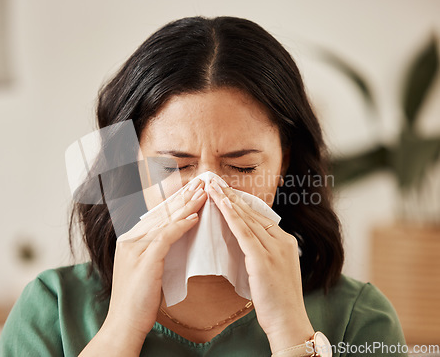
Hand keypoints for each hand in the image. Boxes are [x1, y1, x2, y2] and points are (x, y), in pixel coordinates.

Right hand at [98, 178, 207, 349]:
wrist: (124, 323)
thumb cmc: (138, 301)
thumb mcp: (146, 270)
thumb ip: (155, 252)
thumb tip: (174, 239)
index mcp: (130, 240)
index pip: (157, 216)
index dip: (176, 202)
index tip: (192, 191)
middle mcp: (130, 240)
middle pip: (162, 213)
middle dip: (183, 197)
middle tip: (201, 183)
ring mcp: (135, 248)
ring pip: (165, 220)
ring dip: (187, 205)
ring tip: (203, 194)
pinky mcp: (144, 259)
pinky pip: (166, 236)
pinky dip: (181, 225)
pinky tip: (194, 217)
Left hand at [208, 178, 313, 352]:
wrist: (289, 322)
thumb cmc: (279, 301)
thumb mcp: (275, 271)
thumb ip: (265, 253)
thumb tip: (247, 243)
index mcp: (286, 242)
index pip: (260, 217)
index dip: (241, 204)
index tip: (227, 192)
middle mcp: (282, 241)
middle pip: (252, 213)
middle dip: (232, 196)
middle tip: (216, 181)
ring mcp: (274, 249)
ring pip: (246, 219)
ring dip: (228, 201)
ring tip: (213, 187)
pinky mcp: (262, 259)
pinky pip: (243, 232)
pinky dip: (231, 216)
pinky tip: (221, 204)